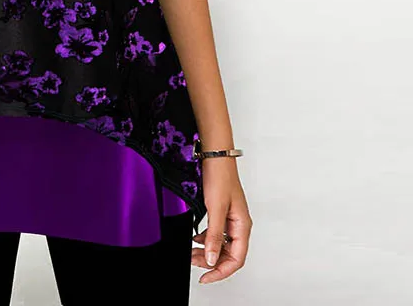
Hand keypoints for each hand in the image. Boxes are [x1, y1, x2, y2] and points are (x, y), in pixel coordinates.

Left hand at [191, 158, 251, 283]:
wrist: (215, 156)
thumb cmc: (220, 177)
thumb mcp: (215, 209)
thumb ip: (214, 236)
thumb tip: (211, 259)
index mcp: (243, 226)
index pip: (236, 259)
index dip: (220, 272)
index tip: (204, 278)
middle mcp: (239, 225)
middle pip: (228, 254)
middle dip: (211, 262)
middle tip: (192, 262)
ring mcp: (231, 219)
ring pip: (221, 244)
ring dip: (207, 251)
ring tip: (191, 252)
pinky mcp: (222, 212)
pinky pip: (216, 233)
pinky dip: (206, 239)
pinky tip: (196, 239)